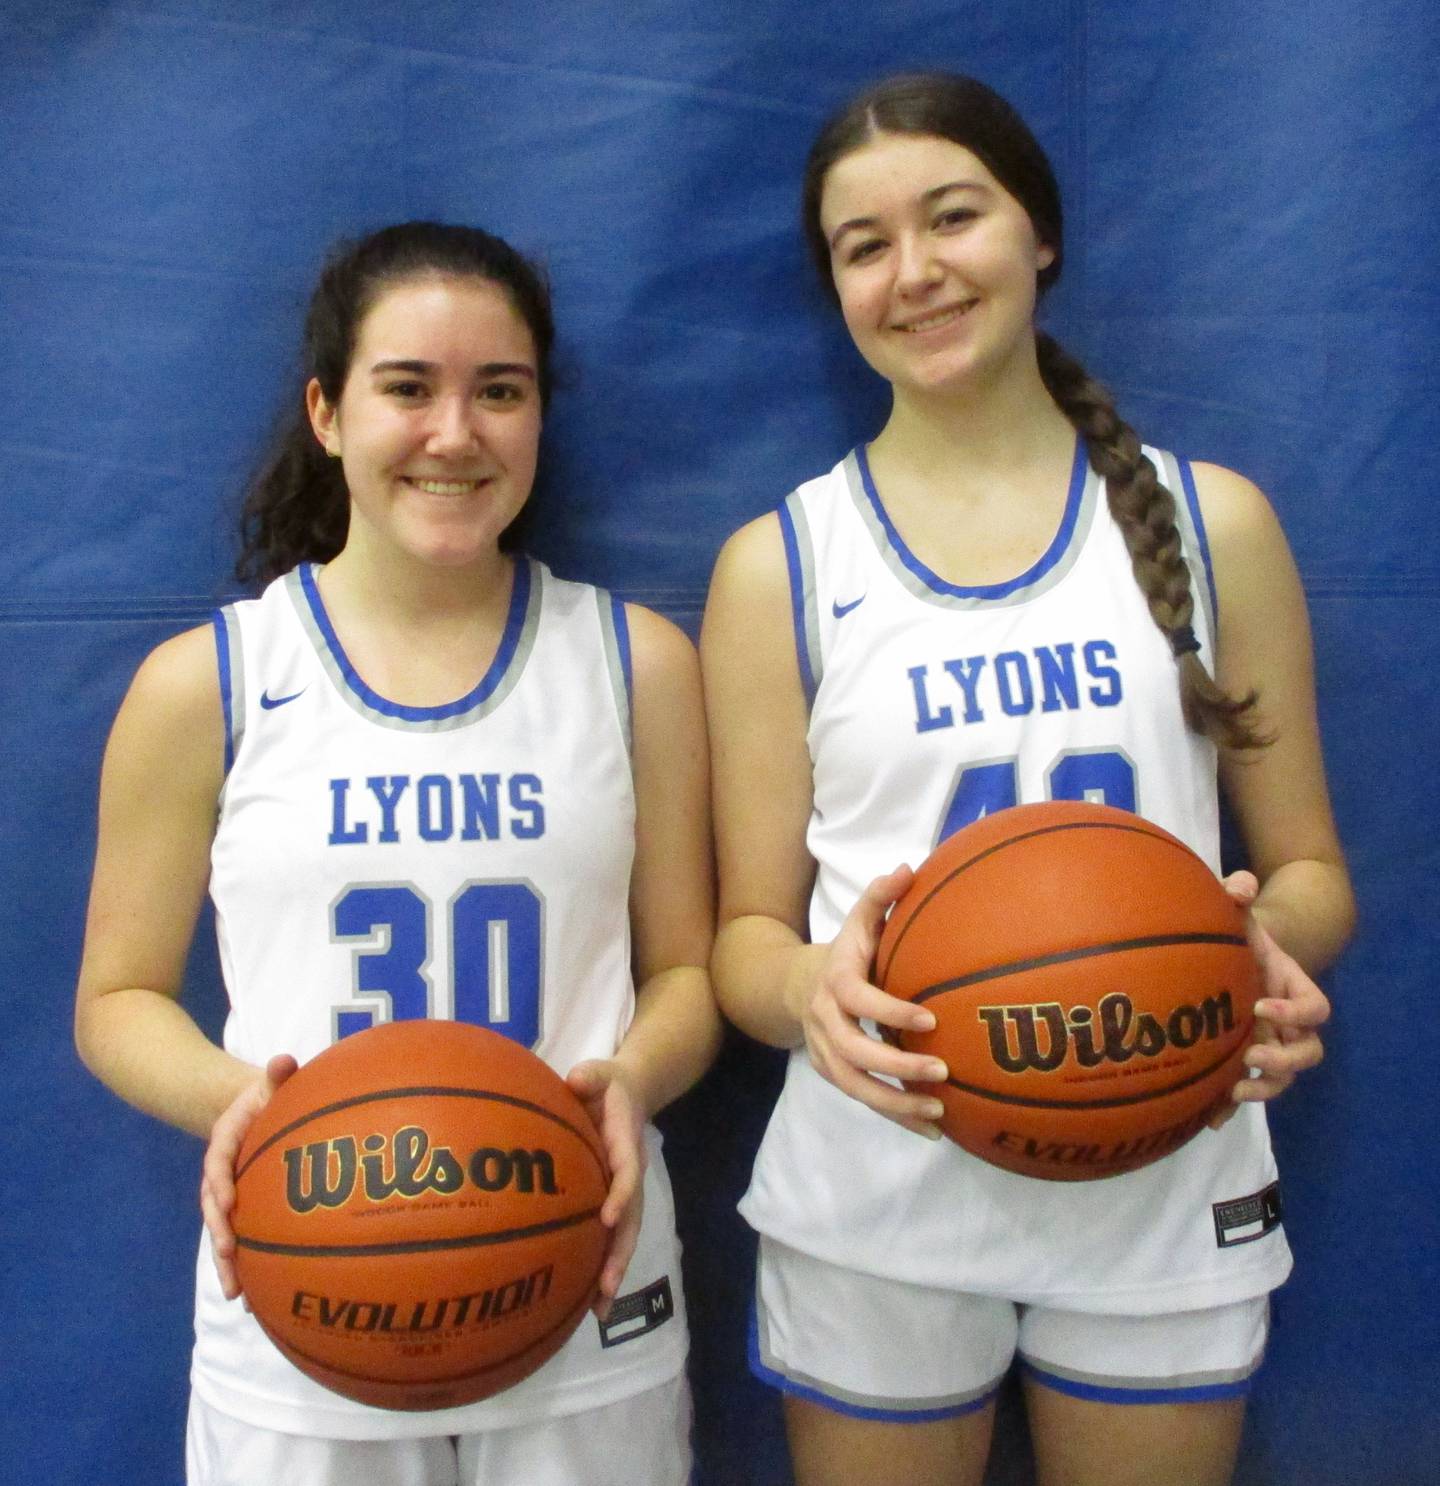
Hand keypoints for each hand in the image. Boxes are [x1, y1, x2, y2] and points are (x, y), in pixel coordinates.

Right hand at [200, 1053, 296, 1300]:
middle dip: (219, 1232)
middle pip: (214, 1205)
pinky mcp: (242, 1210)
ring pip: (224, 1230)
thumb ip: (278, 1074)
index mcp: (226, 1139)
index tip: (226, 1200)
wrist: (255, 1107)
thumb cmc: (270, 1095)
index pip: (218, 1160)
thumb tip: (283, 1060)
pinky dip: (244, 1265)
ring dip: (227, 1262)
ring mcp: (229, 1193)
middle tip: (228, 1254)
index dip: (219, 1180)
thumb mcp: (270, 1082)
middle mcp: (221, 1172)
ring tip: (236, 1293)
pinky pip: (241, 1238)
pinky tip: (255, 1298)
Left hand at [566, 1060, 646, 1319]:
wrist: (628, 1092)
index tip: (607, 1217)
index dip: (621, 1194)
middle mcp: (629, 1173)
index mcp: (625, 1144)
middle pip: (632, 1219)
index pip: (628, 1172)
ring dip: (614, 1270)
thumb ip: (590, 1075)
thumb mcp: (598, 1072)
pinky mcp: (613, 1200)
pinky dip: (603, 1266)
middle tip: (606, 1287)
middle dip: (620, 1253)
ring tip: (600, 1310)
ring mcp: (624, 1190)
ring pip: (624, 1236)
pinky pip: (612, 1236)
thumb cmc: (605, 1084)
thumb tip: (577, 1079)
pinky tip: (588, 1300)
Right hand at [793, 865, 948, 1138]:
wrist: (797, 987)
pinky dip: (896, 1116)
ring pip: (855, 1086)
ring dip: (896, 1102)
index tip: (930, 1017)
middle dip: (896, 1066)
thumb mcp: (858, 922)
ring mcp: (825, 1053)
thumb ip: (880, 898)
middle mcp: (825, 1022)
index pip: (859, 1000)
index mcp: (835, 983)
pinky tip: (934, 1129)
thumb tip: (910, 867)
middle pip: (853, 1052)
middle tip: (942, 1071)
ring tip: (938, 1110)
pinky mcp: (833, 1074)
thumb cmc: (845, 953)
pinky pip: (863, 1100)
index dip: (891, 1010)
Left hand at [1212, 871, 1329, 1125]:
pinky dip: (1228, 1107)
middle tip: (1251, 1054)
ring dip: (1264, 1087)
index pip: (1314, 1009)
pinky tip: (1206, 1119)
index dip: (1296, 1013)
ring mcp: (1268, 1044)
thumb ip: (1237, 894)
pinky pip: (1243, 1090)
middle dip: (1284, 1060)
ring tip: (1234, 1091)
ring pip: (1283, 1079)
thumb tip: (1238, 884)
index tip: (1262, 1005)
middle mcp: (1287, 1024)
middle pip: (1307, 1053)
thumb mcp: (1236, 913)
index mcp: (1293, 989)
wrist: (1226, 955)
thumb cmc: (1236, 934)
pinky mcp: (1241, 1061)